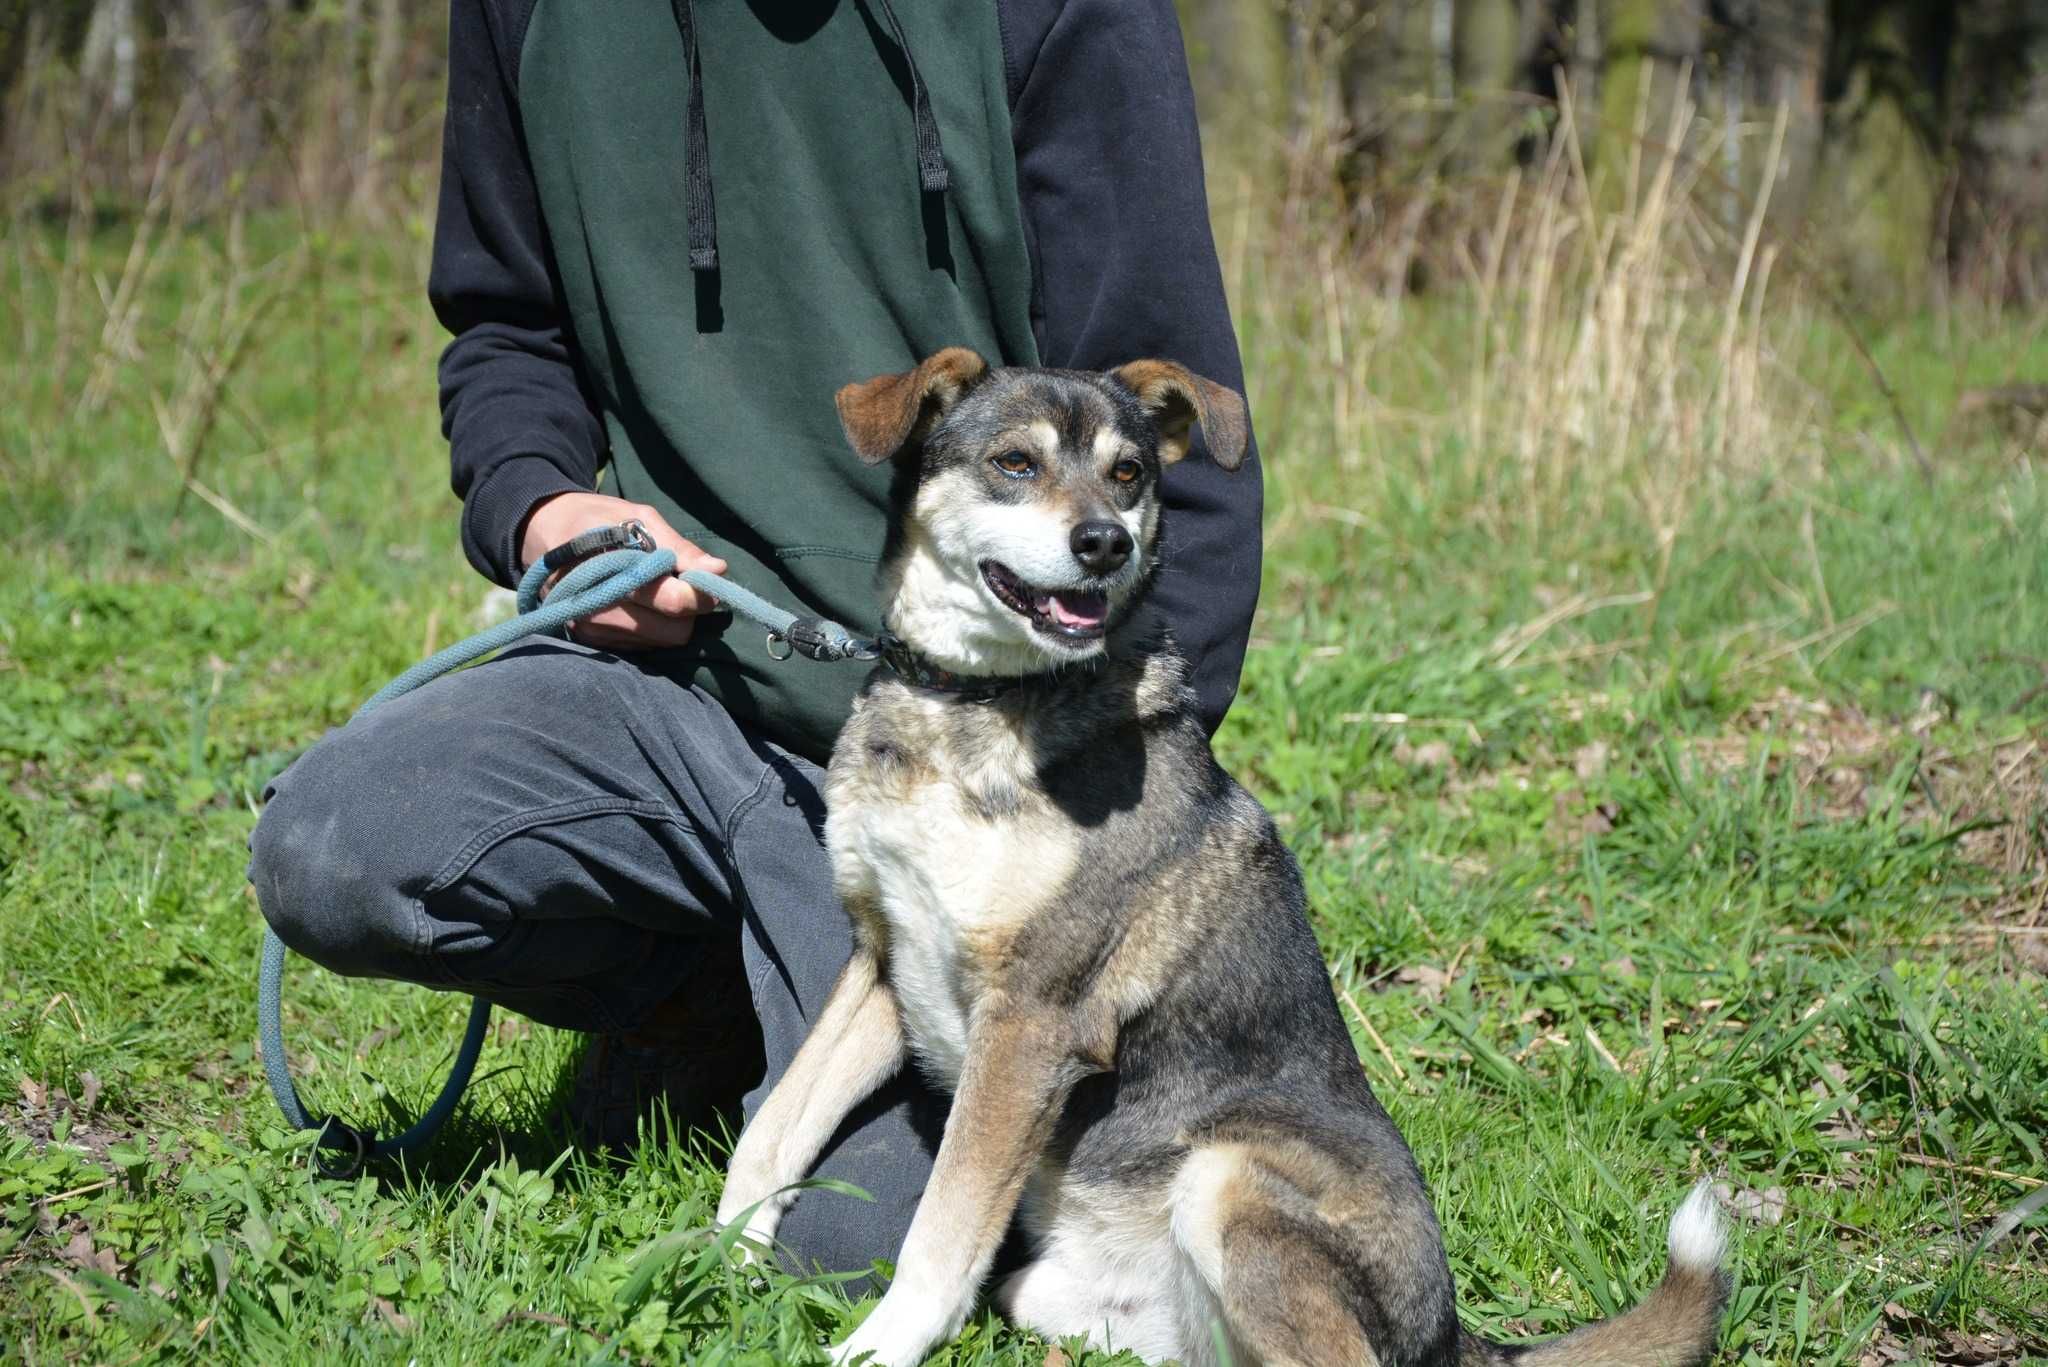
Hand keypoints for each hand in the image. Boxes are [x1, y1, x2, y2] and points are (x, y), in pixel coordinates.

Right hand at [519, 492, 727, 648]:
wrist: (541, 533)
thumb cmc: (595, 520)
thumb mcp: (638, 518)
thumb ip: (679, 548)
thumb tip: (718, 570)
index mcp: (612, 574)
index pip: (673, 602)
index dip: (700, 594)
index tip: (709, 580)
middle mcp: (599, 611)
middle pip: (674, 632)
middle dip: (685, 609)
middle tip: (675, 581)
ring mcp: (592, 632)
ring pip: (661, 642)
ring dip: (666, 619)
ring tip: (649, 589)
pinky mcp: (590, 643)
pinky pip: (642, 647)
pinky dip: (649, 627)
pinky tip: (635, 604)